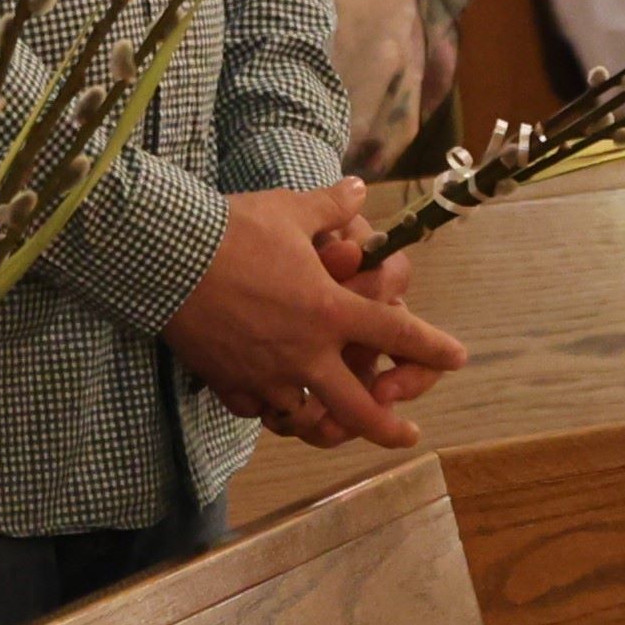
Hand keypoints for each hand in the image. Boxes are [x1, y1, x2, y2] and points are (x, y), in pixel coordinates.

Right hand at [165, 182, 465, 450]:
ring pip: (305, 419)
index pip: (395, 333)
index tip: (457, 358)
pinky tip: (272, 403)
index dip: (432, 347)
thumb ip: (330, 206)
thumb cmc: (234, 230)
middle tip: (406, 435)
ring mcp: (266, 375)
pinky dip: (269, 409)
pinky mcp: (229, 383)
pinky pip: (257, 411)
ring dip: (324, 422)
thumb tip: (357, 189)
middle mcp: (304, 352)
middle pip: (358, 408)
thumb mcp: (289, 210)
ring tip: (332, 421)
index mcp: (329, 310)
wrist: (168, 258)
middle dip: (389, 428)